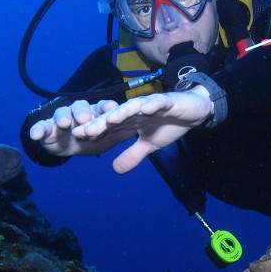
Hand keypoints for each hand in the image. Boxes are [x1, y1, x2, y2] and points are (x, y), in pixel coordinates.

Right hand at [27, 99, 125, 156]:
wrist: (65, 148)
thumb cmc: (88, 140)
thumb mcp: (104, 140)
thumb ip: (118, 136)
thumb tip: (136, 131)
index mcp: (93, 113)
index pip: (101, 107)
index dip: (106, 108)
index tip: (113, 109)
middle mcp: (77, 112)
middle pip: (80, 107)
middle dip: (82, 111)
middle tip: (85, 118)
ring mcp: (60, 118)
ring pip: (61, 113)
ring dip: (62, 117)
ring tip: (63, 123)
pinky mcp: (45, 127)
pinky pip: (40, 126)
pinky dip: (37, 129)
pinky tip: (35, 135)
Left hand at [72, 87, 212, 172]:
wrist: (194, 111)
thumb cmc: (169, 124)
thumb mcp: (149, 146)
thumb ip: (132, 155)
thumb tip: (115, 170)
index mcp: (130, 120)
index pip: (108, 126)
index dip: (93, 131)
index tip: (76, 137)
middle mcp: (136, 110)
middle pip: (114, 116)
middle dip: (99, 123)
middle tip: (82, 130)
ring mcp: (150, 104)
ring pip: (132, 107)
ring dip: (120, 112)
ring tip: (108, 119)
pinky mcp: (166, 101)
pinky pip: (157, 102)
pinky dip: (151, 104)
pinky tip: (145, 109)